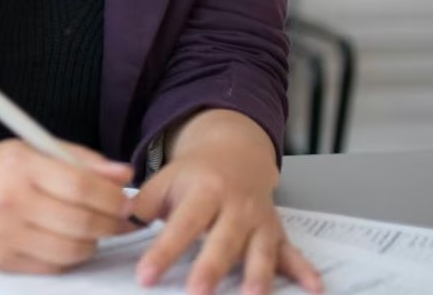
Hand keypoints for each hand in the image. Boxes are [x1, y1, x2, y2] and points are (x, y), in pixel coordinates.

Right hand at [0, 139, 135, 273]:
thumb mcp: (32, 150)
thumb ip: (80, 160)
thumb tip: (123, 175)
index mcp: (20, 166)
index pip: (81, 186)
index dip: (112, 198)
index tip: (125, 202)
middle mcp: (9, 200)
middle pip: (80, 222)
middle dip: (110, 224)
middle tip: (118, 221)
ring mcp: (3, 234)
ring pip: (71, 251)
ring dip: (92, 243)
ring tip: (90, 231)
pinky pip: (52, 268)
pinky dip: (67, 257)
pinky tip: (65, 242)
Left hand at [131, 111, 322, 294]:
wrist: (236, 151)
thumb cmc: (194, 174)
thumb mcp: (165, 180)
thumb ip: (142, 203)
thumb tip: (116, 221)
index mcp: (203, 192)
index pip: (181, 225)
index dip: (163, 252)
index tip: (145, 276)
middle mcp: (234, 206)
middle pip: (222, 241)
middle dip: (210, 269)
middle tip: (197, 294)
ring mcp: (259, 220)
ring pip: (259, 250)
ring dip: (257, 275)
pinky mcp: (276, 232)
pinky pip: (292, 253)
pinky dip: (304, 270)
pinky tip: (315, 288)